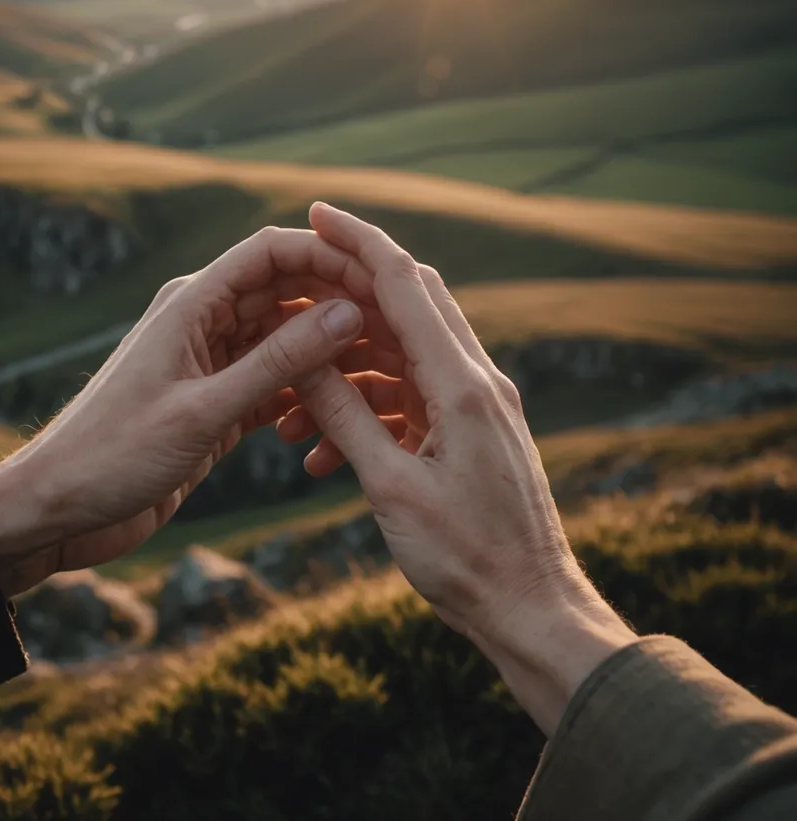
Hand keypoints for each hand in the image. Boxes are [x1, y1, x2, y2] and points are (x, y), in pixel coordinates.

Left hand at [0, 226, 382, 597]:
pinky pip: (273, 384)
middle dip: (337, 306)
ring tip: (374, 377)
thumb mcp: (204, 411)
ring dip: (324, 355)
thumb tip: (348, 316)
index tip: (378, 278)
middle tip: (393, 334)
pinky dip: (303, 395)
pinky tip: (331, 417)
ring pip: (284, 341)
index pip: (270, 254)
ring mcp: (211, 364)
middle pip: (285, 292)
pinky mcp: (215, 403)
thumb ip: (278, 363)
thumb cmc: (113, 455)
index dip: (326, 255)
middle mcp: (204, 324)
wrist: (60, 509)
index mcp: (192, 305)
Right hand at [281, 204, 635, 735]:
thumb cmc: (465, 559)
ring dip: (347, 368)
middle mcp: (476, 381)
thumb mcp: (390, 488)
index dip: (359, 241)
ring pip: (402, 355)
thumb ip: (345, 417)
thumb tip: (304, 359)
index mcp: (461, 385)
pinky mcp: (471, 431)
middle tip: (293, 284)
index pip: (405, 284)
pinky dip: (368, 408)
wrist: (529, 607)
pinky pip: (411, 399)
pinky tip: (325, 452)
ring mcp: (477, 405)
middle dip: (348, 288)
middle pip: (409, 304)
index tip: (316, 213)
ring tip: (291, 405)